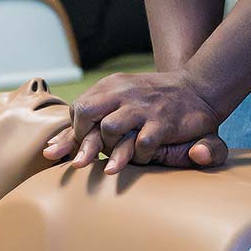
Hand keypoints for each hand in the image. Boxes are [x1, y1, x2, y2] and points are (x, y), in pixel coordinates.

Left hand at [42, 70, 228, 174]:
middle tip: (85, 159)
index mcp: (112, 86)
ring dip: (110, 149)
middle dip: (82, 139)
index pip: (78, 108)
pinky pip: (140, 144)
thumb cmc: (154, 99)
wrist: (198, 88)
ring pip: (109, 128)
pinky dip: (138, 157)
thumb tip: (52, 149)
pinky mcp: (161, 123)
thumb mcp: (123, 98)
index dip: (72, 132)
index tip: (66, 151)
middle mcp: (123, 93)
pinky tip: (142, 160)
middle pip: (85, 112)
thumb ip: (94, 118)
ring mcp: (142, 107)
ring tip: (113, 164)